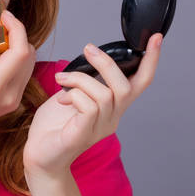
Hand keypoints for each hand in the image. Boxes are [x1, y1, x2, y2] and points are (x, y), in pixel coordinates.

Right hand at [0, 10, 35, 147]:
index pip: (20, 51)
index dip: (15, 27)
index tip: (1, 15)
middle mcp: (9, 96)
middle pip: (27, 53)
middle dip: (11, 36)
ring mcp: (14, 100)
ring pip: (27, 61)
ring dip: (10, 47)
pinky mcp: (13, 101)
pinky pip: (21, 71)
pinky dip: (8, 59)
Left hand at [23, 33, 161, 178]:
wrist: (39, 157)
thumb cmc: (54, 126)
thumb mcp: (73, 94)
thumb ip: (86, 80)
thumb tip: (90, 56)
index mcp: (114, 108)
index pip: (140, 83)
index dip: (150, 60)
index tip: (155, 38)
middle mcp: (113, 118)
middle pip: (126, 87)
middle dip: (107, 63)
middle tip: (88, 49)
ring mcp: (100, 128)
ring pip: (105, 94)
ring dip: (80, 79)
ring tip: (61, 79)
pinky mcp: (85, 134)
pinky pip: (89, 106)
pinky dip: (73, 94)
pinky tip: (60, 99)